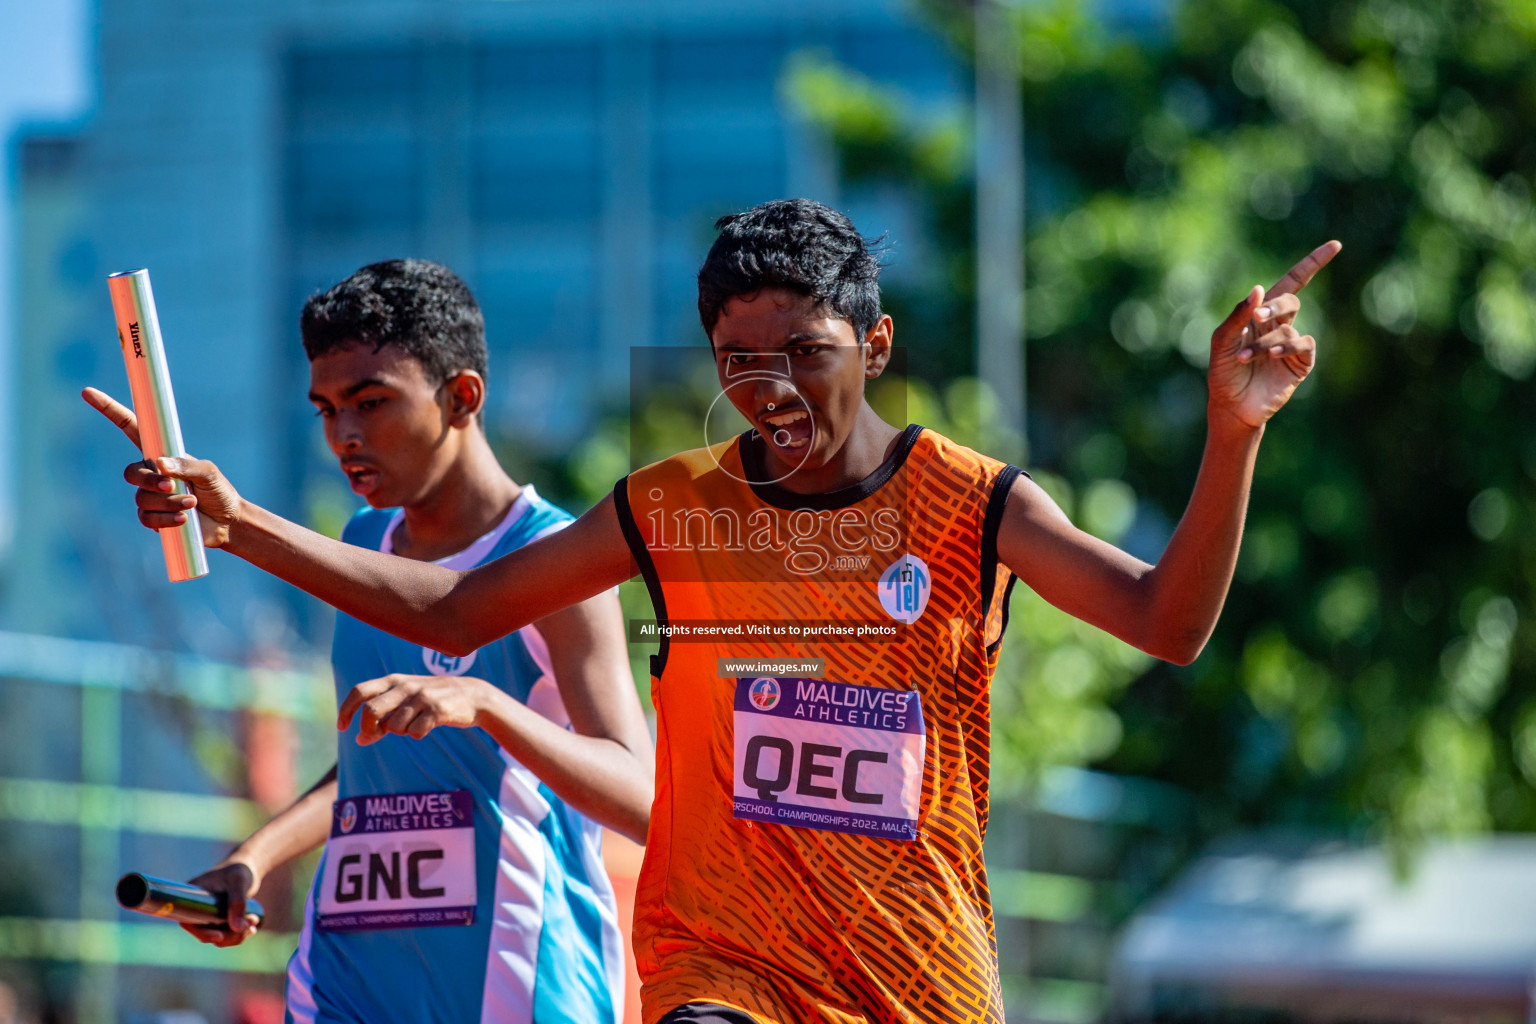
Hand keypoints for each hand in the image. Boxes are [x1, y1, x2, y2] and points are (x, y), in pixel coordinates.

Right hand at [82, 387, 241, 546]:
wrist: (227, 520)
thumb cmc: (218, 490)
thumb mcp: (208, 472)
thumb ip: (187, 465)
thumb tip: (160, 464)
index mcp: (160, 453)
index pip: (130, 428)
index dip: (110, 410)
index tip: (88, 392)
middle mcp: (151, 473)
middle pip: (132, 473)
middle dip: (151, 481)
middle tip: (172, 486)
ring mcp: (149, 495)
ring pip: (142, 498)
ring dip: (169, 502)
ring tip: (191, 503)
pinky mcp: (152, 517)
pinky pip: (146, 518)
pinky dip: (165, 519)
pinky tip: (183, 519)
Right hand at [180, 860, 261, 946]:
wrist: (248, 867)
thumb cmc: (240, 869)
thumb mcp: (239, 882)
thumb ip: (237, 903)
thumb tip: (237, 928)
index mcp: (190, 896)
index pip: (188, 921)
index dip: (201, 933)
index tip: (220, 936)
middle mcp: (196, 909)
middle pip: (205, 934)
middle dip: (228, 935)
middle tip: (250, 927)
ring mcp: (207, 916)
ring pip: (218, 937)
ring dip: (237, 935)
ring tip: (254, 920)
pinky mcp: (218, 920)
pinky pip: (226, 934)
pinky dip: (240, 933)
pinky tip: (254, 923)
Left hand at [338, 674, 492, 744]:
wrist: (472, 696)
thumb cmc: (431, 700)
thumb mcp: (405, 701)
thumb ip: (382, 716)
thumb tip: (359, 739)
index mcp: (394, 680)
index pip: (360, 691)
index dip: (346, 710)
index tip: (342, 727)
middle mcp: (405, 686)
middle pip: (370, 710)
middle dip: (368, 728)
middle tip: (373, 736)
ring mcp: (422, 697)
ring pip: (394, 726)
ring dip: (398, 732)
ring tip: (412, 725)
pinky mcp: (437, 710)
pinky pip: (415, 732)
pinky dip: (417, 735)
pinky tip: (426, 728)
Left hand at [1206, 240, 1341, 430]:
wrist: (1231, 406)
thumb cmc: (1223, 372)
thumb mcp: (1222, 341)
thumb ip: (1238, 316)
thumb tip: (1257, 289)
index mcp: (1261, 314)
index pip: (1291, 282)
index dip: (1312, 264)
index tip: (1335, 246)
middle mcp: (1279, 325)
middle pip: (1291, 299)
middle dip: (1275, 305)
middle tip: (1258, 317)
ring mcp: (1291, 343)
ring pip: (1287, 328)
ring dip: (1264, 342)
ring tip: (1243, 357)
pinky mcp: (1301, 363)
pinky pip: (1303, 344)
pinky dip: (1287, 346)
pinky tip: (1271, 355)